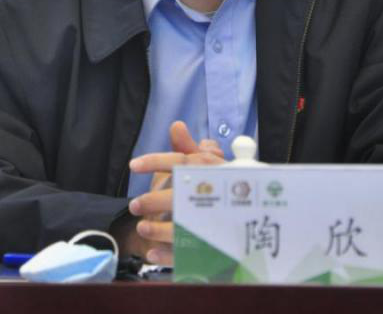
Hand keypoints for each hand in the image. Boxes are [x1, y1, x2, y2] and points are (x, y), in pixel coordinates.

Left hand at [124, 121, 224, 264]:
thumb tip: (176, 126)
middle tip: (136, 204)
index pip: (183, 163)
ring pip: (186, 228)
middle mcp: (212, 195)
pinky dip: (169, 256)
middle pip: (182, 197)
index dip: (157, 161)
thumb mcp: (204, 165)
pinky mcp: (211, 249)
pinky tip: (152, 254)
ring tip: (142, 228)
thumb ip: (187, 149)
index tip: (133, 165)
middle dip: (155, 201)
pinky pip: (191, 256)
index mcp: (210, 171)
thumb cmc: (216, 187)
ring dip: (160, 230)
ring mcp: (213, 223)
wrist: (248, 217)